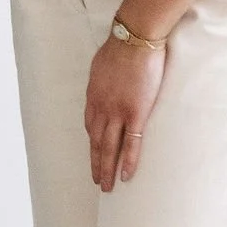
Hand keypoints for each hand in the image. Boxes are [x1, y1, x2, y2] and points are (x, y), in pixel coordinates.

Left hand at [84, 37, 165, 191]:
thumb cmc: (120, 48)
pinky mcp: (136, 114)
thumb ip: (103, 80)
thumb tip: (106, 85)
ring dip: (106, 168)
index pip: (90, 125)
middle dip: (95, 163)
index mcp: (93, 96)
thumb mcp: (101, 66)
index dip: (92, 142)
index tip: (94, 153)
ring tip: (106, 186)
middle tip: (96, 181)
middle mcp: (101, 108)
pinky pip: (131, 143)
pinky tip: (126, 175)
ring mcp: (117, 112)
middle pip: (96, 141)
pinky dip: (128, 161)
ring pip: (109, 147)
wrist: (134, 40)